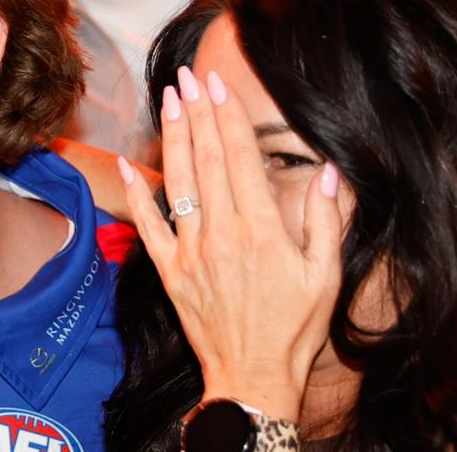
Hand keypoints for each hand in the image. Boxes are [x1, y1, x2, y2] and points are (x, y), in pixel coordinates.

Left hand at [118, 65, 342, 421]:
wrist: (253, 377)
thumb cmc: (294, 329)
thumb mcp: (325, 277)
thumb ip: (327, 222)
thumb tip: (331, 173)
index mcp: (262, 232)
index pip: (240, 160)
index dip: (227, 119)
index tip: (220, 87)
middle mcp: (222, 236)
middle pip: (205, 161)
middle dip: (197, 114)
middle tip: (189, 78)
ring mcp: (190, 253)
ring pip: (177, 184)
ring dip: (172, 139)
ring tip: (169, 102)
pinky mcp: (169, 272)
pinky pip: (147, 228)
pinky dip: (135, 196)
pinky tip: (126, 166)